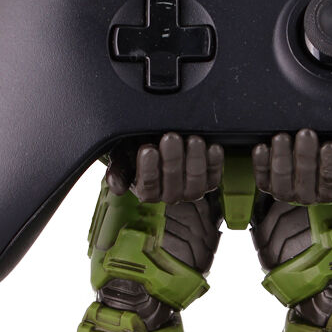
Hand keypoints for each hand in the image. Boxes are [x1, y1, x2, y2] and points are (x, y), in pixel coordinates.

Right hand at [106, 133, 223, 203]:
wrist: (158, 138)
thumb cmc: (138, 146)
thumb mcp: (123, 154)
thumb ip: (118, 168)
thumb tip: (116, 187)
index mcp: (146, 190)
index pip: (148, 185)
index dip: (148, 168)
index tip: (148, 148)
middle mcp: (170, 194)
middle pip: (173, 182)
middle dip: (172, 159)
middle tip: (170, 138)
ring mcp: (191, 190)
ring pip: (195, 182)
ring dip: (195, 161)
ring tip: (193, 140)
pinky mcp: (209, 182)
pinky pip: (214, 177)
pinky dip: (215, 163)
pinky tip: (213, 148)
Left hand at [251, 129, 331, 203]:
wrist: (315, 150)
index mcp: (329, 193)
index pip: (330, 182)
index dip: (330, 164)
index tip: (330, 145)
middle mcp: (306, 197)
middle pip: (305, 180)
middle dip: (305, 156)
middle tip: (306, 133)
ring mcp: (285, 192)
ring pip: (281, 180)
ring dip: (281, 157)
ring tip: (282, 137)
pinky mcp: (266, 185)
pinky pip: (261, 177)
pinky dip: (261, 162)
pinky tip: (262, 147)